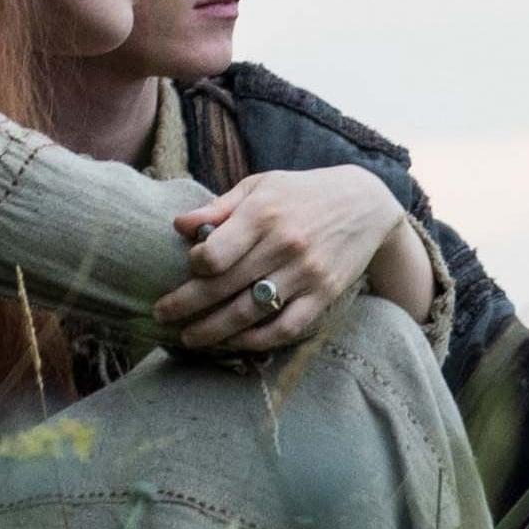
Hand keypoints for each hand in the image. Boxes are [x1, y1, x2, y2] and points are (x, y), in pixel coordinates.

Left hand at [155, 167, 415, 352]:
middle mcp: (284, 245)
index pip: (214, 254)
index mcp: (263, 213)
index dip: (193, 267)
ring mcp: (305, 274)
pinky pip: (285, 328)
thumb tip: (178, 226)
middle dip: (186, 306)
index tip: (187, 269)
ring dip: (214, 332)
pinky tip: (234, 342)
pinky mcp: (323, 295)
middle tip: (162, 315)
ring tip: (190, 338)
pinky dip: (256, 340)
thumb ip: (219, 208)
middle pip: (223, 287)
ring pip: (249, 314)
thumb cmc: (302, 193)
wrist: (366, 204)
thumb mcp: (260, 186)